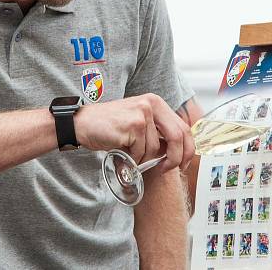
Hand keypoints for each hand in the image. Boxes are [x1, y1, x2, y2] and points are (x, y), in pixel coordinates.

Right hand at [75, 93, 193, 171]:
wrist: (83, 124)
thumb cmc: (111, 127)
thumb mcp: (139, 124)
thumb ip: (157, 132)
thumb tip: (178, 152)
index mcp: (156, 102)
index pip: (183, 127)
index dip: (188, 149)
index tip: (183, 163)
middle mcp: (152, 103)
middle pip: (178, 137)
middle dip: (175, 158)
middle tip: (165, 169)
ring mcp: (143, 113)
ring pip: (155, 148)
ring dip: (143, 158)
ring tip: (129, 153)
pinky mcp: (134, 124)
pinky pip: (141, 151)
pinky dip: (132, 158)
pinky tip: (122, 151)